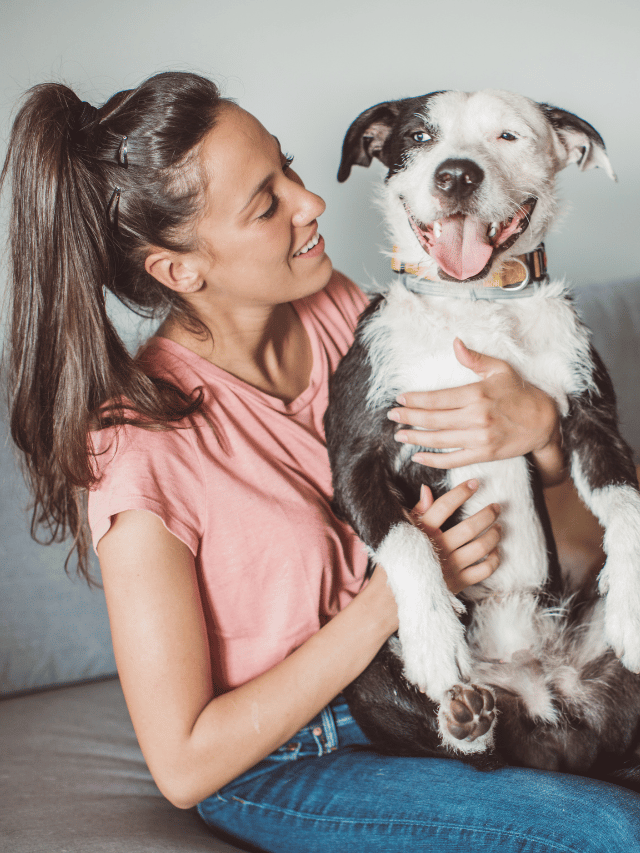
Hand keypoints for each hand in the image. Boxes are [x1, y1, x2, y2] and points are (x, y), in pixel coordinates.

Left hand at [388, 338, 564, 483]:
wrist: (543, 422)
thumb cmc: (519, 392)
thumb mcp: (500, 369)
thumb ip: (475, 358)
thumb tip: (455, 343)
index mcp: (477, 394)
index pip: (437, 398)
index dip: (415, 399)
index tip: (399, 399)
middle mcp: (476, 417)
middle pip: (433, 419)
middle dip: (409, 418)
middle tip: (392, 417)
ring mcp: (479, 438)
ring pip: (439, 440)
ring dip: (416, 439)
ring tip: (399, 436)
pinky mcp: (484, 454)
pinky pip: (453, 460)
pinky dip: (433, 460)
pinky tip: (418, 457)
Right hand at [411, 479, 500, 594]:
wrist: (394, 596)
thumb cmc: (401, 558)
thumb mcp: (404, 532)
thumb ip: (418, 511)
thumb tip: (426, 489)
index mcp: (422, 532)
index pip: (444, 506)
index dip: (461, 492)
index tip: (474, 482)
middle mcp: (437, 548)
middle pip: (470, 527)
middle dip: (487, 514)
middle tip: (496, 506)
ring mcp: (449, 567)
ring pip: (481, 547)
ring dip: (494, 534)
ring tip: (499, 526)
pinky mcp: (458, 583)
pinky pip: (484, 570)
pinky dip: (494, 559)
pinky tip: (496, 550)